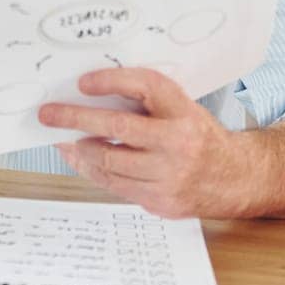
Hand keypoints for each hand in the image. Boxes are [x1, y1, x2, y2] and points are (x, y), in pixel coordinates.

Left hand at [38, 67, 249, 217]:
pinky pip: (115, 186)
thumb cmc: (199, 136)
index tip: (82, 82)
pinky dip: (91, 170)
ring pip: (110, 163)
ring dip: (80, 149)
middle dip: (76, 119)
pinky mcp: (159, 202)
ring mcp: (168, 179)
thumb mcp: (181, 106)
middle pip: (117, 129)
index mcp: (184, 116)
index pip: (144, 89)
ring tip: (63, 137)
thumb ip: (145, 97)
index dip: (110, 82)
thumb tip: (92, 92)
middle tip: (49, 114)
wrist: (235, 178)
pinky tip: (79, 158)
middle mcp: (178, 148)